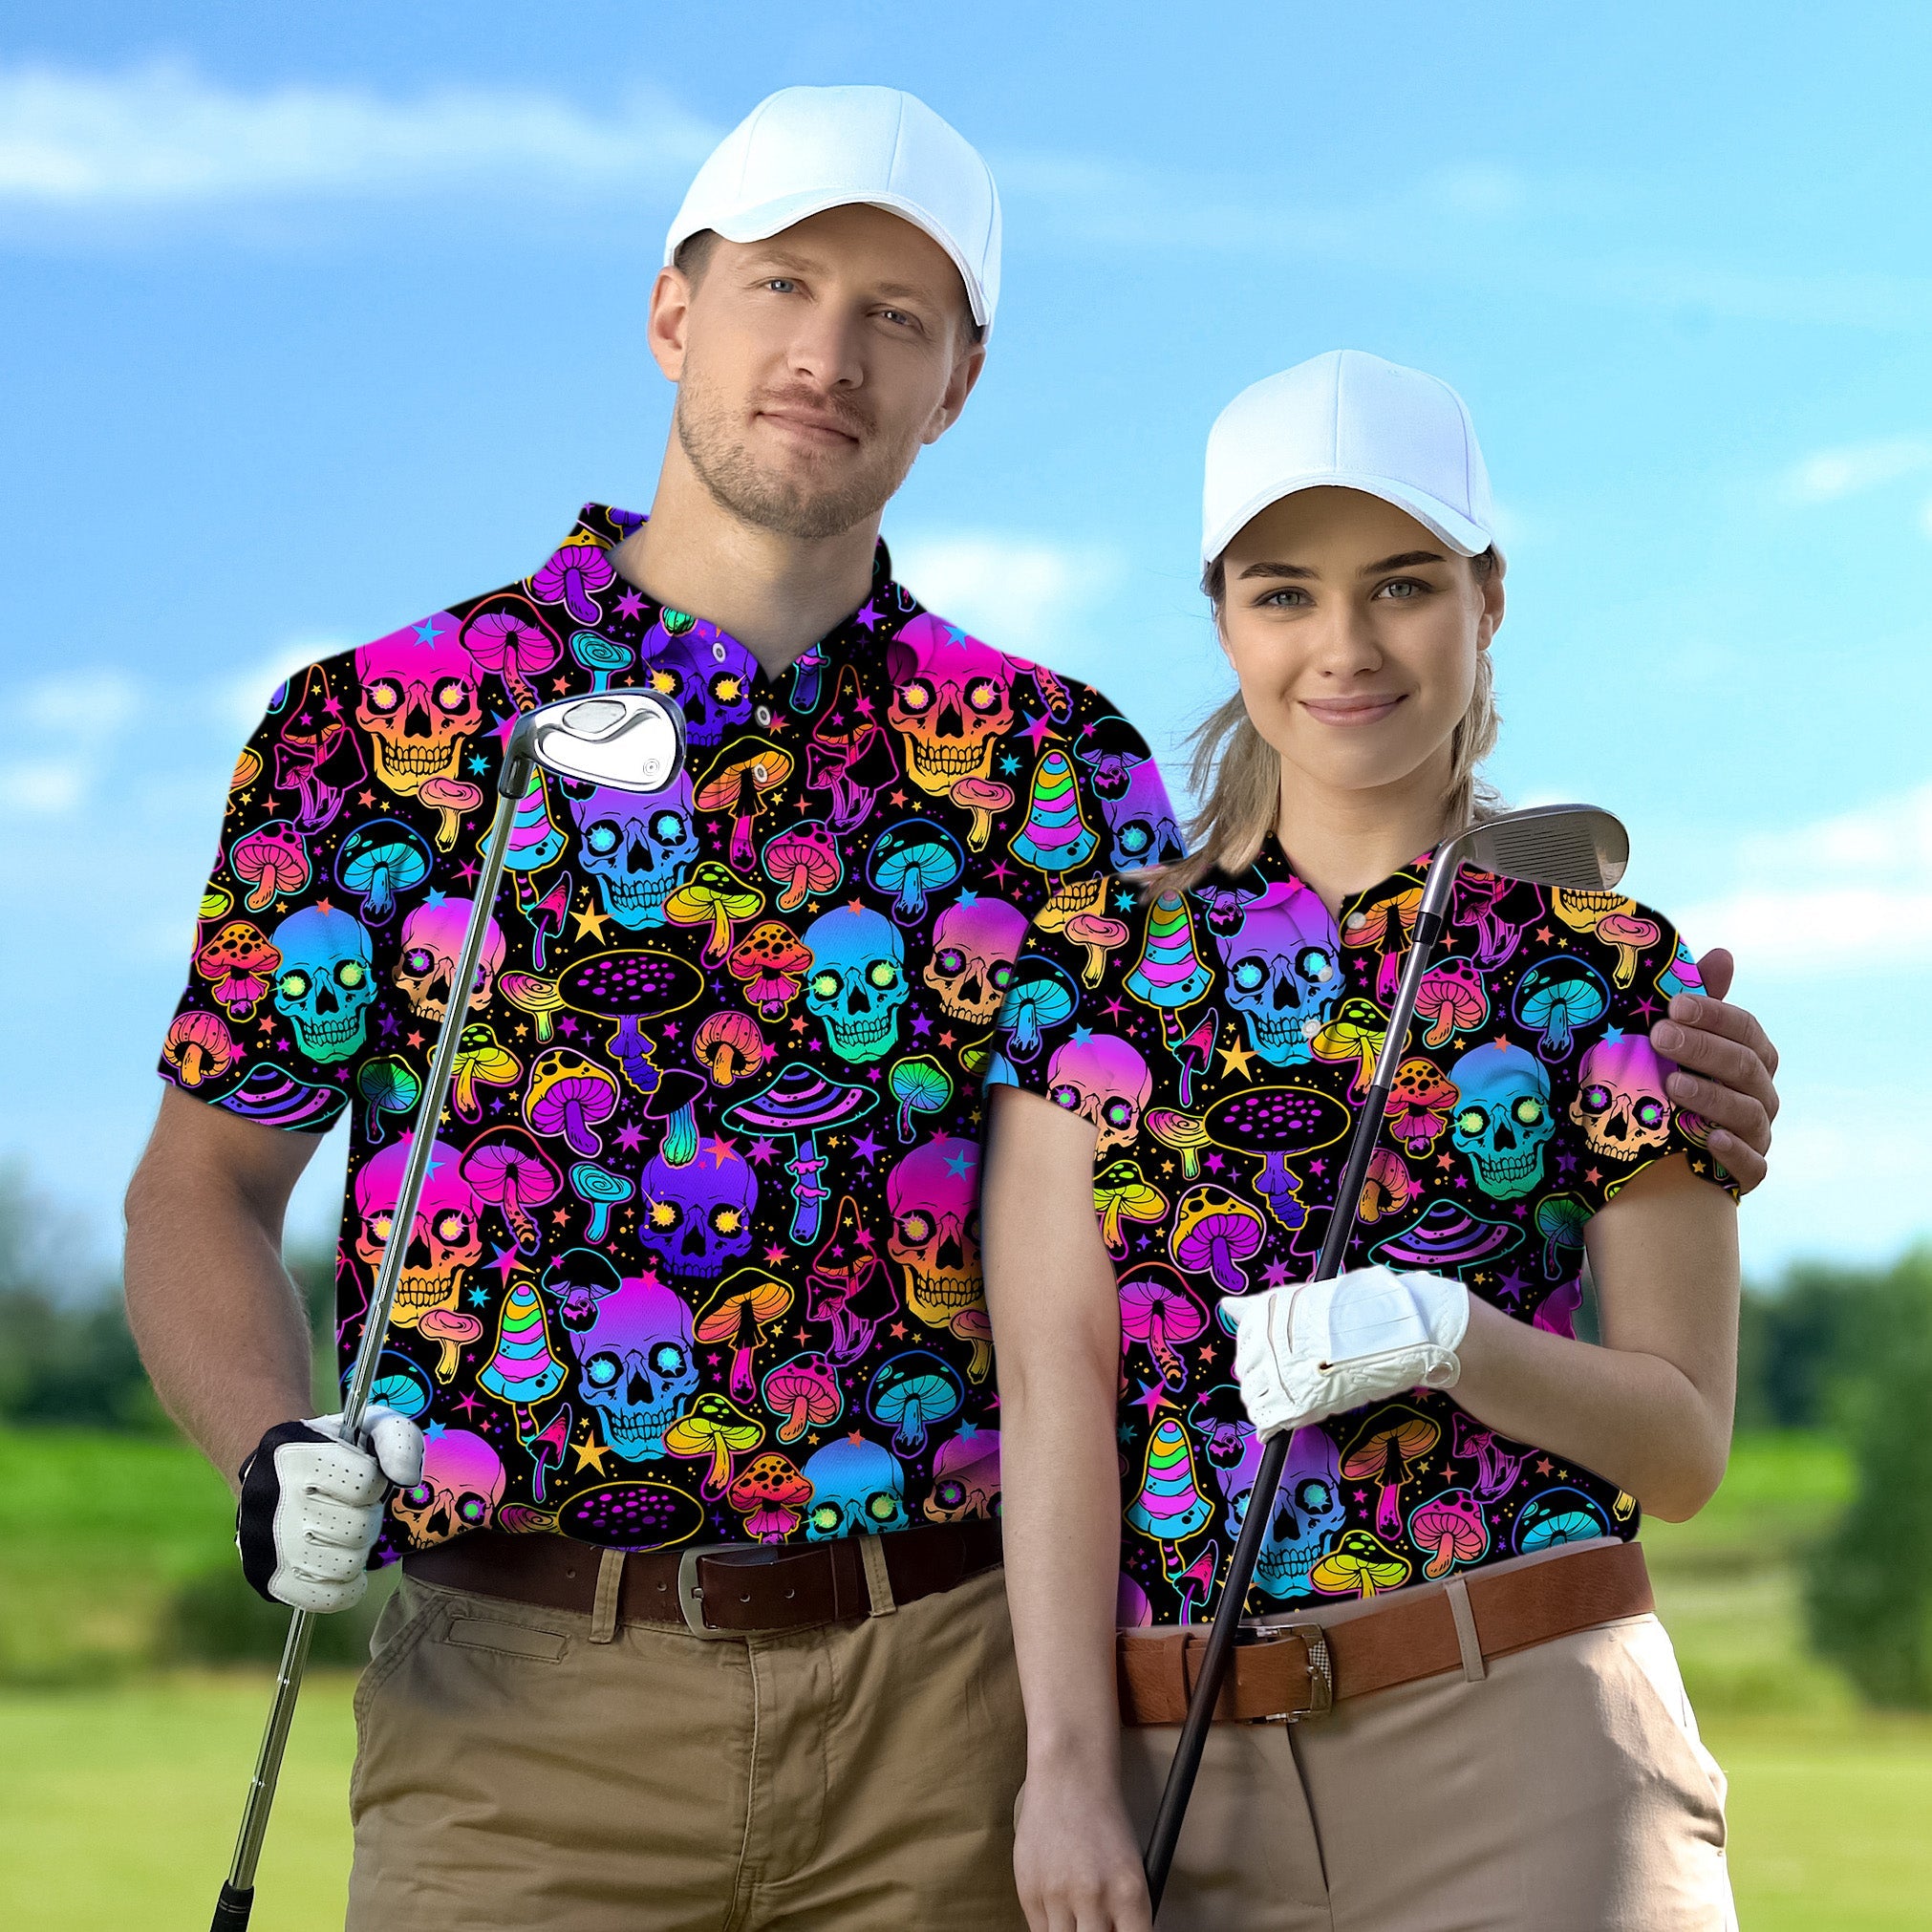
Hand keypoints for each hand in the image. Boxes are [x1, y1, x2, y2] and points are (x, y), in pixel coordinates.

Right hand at [235, 1405, 423, 1611]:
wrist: (272, 1471)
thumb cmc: (333, 1450)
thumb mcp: (369, 1427)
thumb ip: (399, 1441)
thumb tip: (407, 1479)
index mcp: (297, 1457)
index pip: (366, 1483)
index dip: (375, 1482)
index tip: (362, 1478)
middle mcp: (275, 1502)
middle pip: (358, 1529)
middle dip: (367, 1518)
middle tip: (353, 1509)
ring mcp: (267, 1546)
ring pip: (346, 1566)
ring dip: (356, 1551)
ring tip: (343, 1533)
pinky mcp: (268, 1580)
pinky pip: (328, 1599)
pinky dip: (345, 1587)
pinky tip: (341, 1563)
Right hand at [1014, 1766, 1152, 1931]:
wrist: (1068, 1778)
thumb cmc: (1103, 1821)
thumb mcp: (1130, 1867)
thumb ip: (1124, 1912)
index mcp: (1129, 1892)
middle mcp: (1094, 1897)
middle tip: (1096, 1924)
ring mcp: (1058, 1895)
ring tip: (1078, 1915)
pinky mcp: (1028, 1891)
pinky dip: (1052, 1926)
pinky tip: (1059, 1906)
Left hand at [1228, 1266, 1468, 1438]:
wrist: (1395, 1330)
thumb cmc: (1355, 1314)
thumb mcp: (1304, 1301)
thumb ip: (1262, 1310)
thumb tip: (1226, 1305)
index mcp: (1265, 1314)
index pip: (1245, 1346)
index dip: (1262, 1359)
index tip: (1283, 1361)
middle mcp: (1265, 1341)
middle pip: (1246, 1373)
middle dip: (1265, 1381)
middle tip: (1294, 1382)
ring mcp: (1279, 1373)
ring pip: (1255, 1399)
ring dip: (1269, 1403)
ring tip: (1297, 1399)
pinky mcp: (1295, 1402)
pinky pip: (1267, 1421)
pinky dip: (1271, 1427)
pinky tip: (1281, 1426)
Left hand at [1647, 947, 1778, 1192]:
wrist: (1666, 1151)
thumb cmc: (1676, 1080)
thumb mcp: (1681, 1040)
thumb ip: (1701, 1002)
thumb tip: (1722, 954)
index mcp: (1753, 1056)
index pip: (1745, 1029)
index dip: (1713, 1014)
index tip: (1673, 1004)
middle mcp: (1762, 1093)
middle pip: (1745, 1067)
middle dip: (1702, 1049)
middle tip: (1659, 1037)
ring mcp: (1757, 1133)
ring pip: (1748, 1113)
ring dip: (1711, 1097)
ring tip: (1673, 1085)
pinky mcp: (1748, 1172)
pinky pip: (1752, 1165)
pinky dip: (1733, 1151)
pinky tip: (1708, 1139)